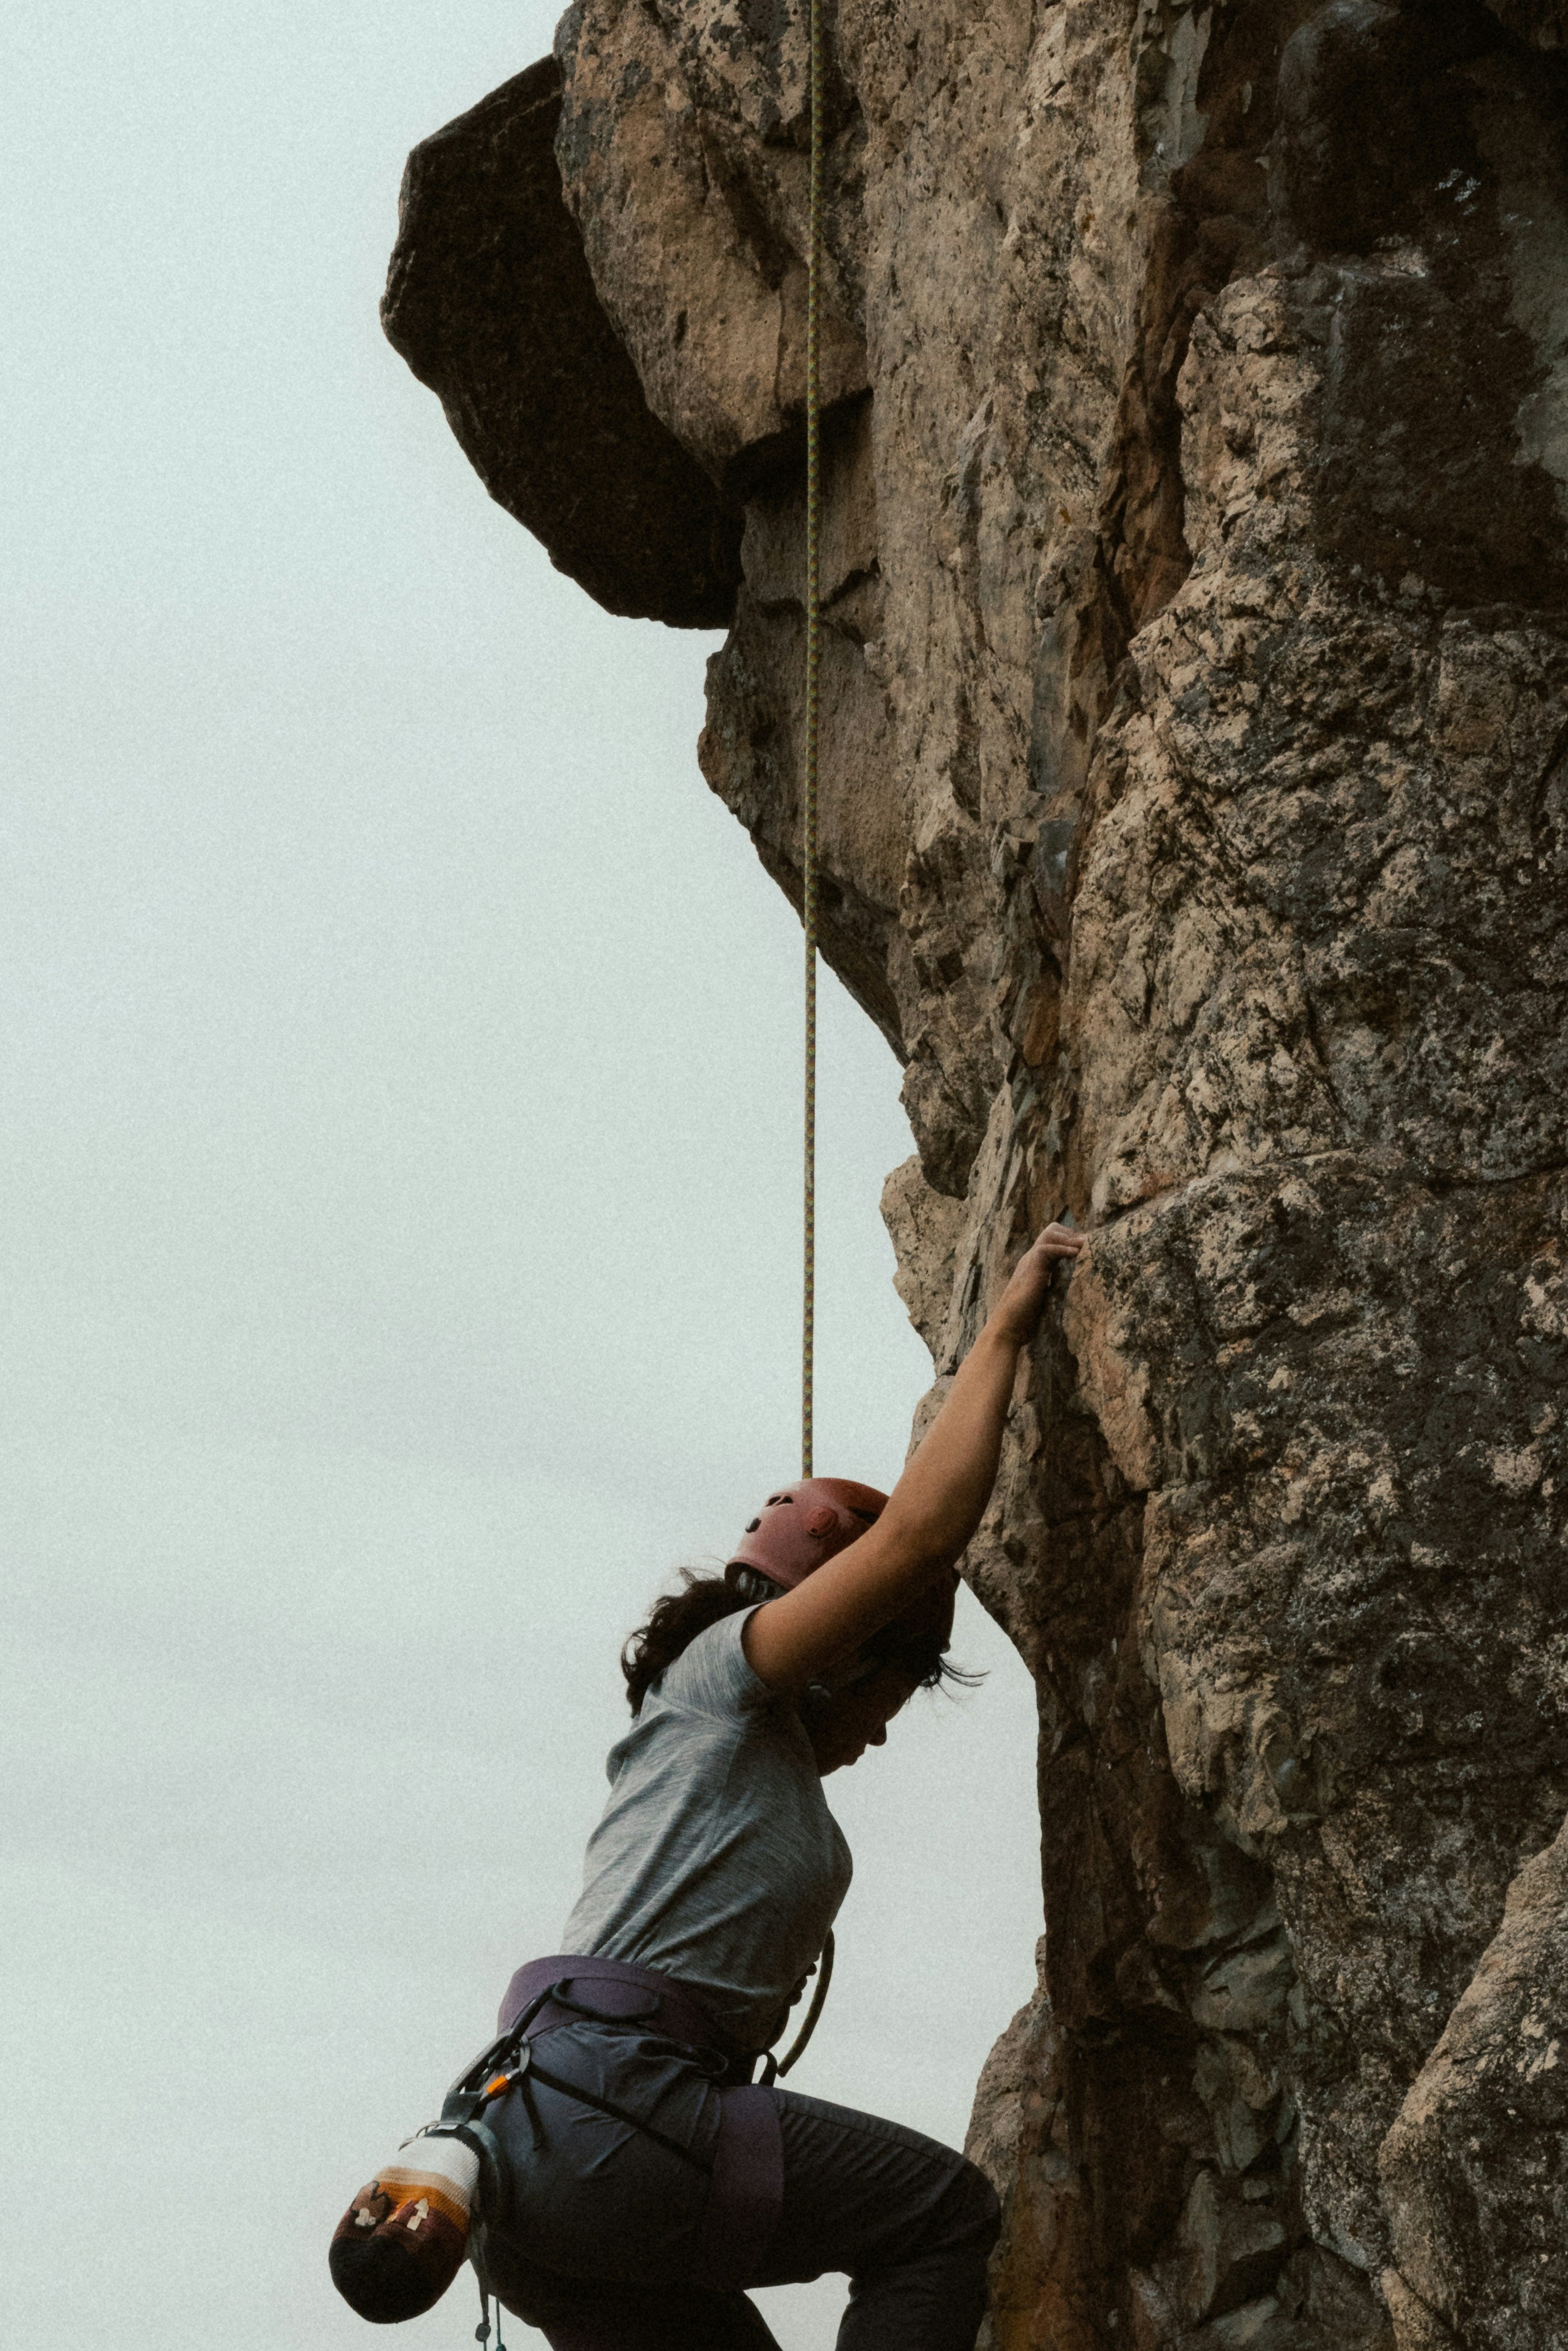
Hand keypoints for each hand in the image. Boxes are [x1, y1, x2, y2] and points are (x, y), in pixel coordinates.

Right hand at [988, 1222, 1083, 1345]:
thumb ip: (1056, 1290)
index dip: (1072, 1242)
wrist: (1007, 1329)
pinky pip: (1046, 1249)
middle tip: (1089, 1247)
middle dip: (1073, 1235)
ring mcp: (1030, 1262)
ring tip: (1087, 1246)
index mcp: (1036, 1265)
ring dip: (1071, 1238)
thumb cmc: (1025, 1320)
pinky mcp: (1030, 1270)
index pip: (1054, 1242)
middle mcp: (1032, 1259)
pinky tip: (1076, 1254)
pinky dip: (1063, 1249)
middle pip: (1052, 1231)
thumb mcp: (1046, 1300)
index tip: (1089, 1250)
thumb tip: (1076, 1293)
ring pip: (1049, 1234)